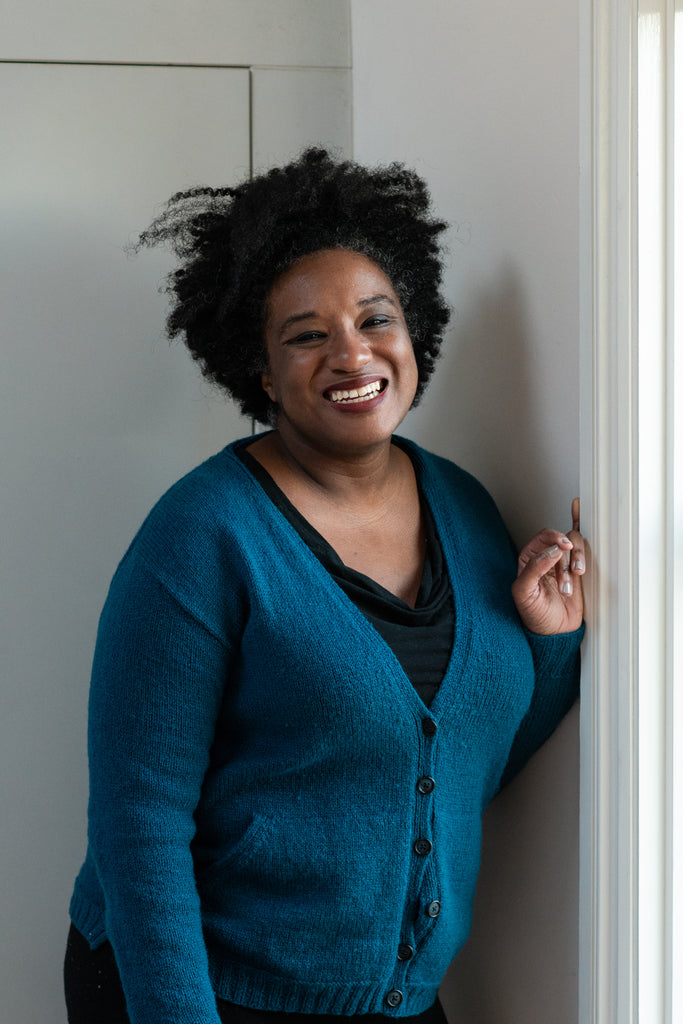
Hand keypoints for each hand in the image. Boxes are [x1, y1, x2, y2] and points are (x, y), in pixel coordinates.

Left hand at [511, 498, 584, 634]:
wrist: (554, 633)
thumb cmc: (534, 615)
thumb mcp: (524, 593)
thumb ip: (534, 569)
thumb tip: (552, 551)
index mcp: (529, 559)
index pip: (543, 538)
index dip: (555, 539)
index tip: (564, 548)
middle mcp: (545, 557)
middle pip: (562, 541)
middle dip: (566, 560)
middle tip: (568, 578)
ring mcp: (563, 562)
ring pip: (576, 546)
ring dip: (577, 562)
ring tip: (574, 580)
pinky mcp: (578, 569)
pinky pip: (579, 544)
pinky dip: (579, 524)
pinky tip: (578, 508)